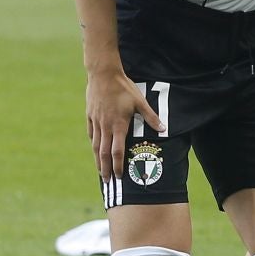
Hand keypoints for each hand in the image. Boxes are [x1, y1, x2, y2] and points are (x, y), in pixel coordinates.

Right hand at [86, 68, 163, 184]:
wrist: (103, 74)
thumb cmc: (123, 88)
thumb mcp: (140, 102)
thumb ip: (151, 117)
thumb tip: (164, 129)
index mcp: (118, 125)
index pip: (117, 151)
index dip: (118, 165)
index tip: (119, 175)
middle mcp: (105, 126)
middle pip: (103, 153)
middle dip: (106, 168)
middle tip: (107, 181)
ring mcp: (96, 122)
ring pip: (95, 145)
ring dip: (98, 159)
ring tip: (100, 170)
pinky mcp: (90, 116)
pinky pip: (91, 134)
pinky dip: (94, 144)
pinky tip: (95, 150)